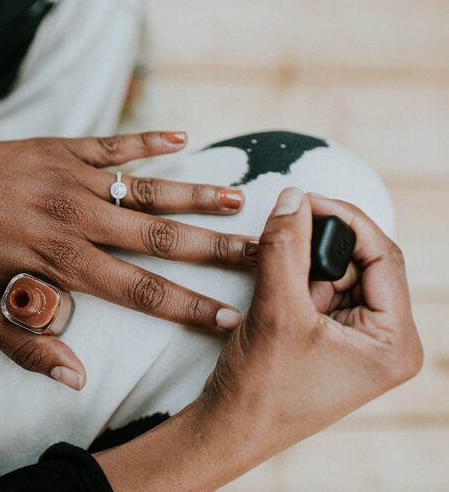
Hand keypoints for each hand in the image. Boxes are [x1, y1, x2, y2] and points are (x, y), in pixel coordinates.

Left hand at [0, 35, 252, 389]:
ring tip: (239, 202)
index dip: (189, 307)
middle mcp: (78, 218)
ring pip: (147, 189)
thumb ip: (28, 345)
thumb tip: (77, 378)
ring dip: (195, 197)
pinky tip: (183, 137)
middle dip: (216, 251)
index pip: (141, 291)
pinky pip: (114, 143)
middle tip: (261, 255)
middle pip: (161, 239)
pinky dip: (148, 140)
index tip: (231, 318)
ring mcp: (73, 178)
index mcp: (61, 262)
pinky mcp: (62, 148)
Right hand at [205, 187, 422, 452]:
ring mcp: (358, 340)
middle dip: (318, 247)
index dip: (345, 220)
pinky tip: (273, 293)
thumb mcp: (276, 311)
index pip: (383, 257)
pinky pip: (319, 291)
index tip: (305, 198)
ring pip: (336, 274)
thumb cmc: (261, 390)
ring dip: (302, 265)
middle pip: (360, 263)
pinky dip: (294, 280)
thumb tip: (293, 197)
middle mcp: (384, 340)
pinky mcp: (332, 339)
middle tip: (282, 233)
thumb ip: (285, 248)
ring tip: (273, 280)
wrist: (230, 429)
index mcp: (394, 342)